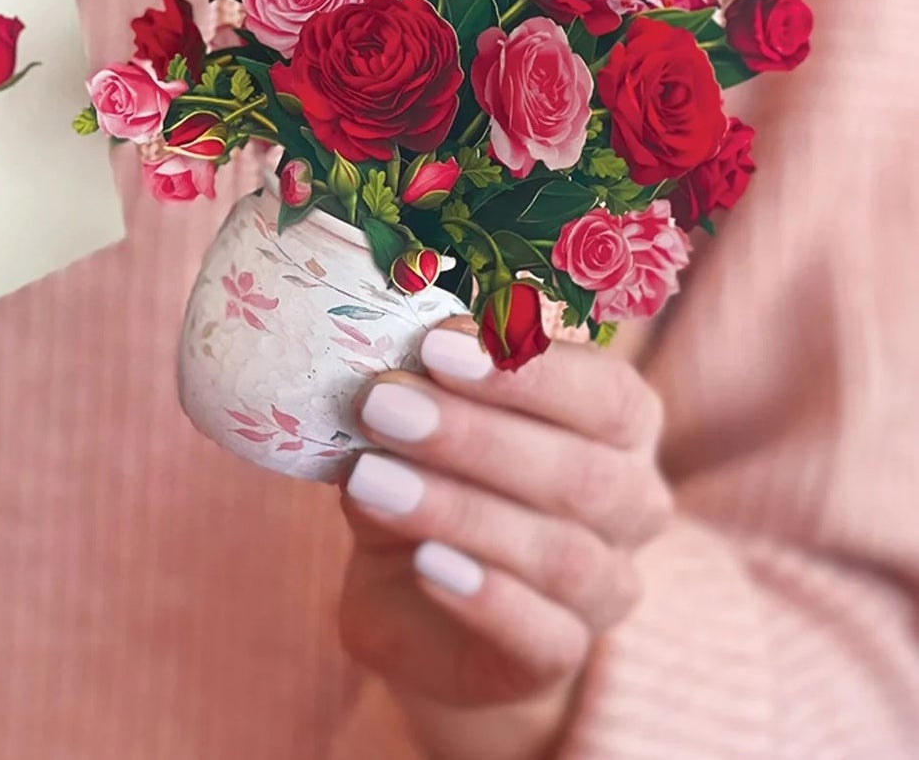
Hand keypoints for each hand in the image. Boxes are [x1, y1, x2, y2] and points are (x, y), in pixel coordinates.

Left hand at [337, 318, 672, 759]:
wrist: (419, 596)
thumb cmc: (433, 472)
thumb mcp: (420, 418)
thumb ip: (417, 389)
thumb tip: (382, 364)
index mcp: (618, 424)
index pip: (607, 394)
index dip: (528, 370)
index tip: (436, 346)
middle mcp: (632, 504)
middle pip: (580, 473)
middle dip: (474, 435)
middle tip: (383, 404)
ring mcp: (604, 589)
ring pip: (559, 554)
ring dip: (459, 509)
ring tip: (372, 481)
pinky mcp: (558, 657)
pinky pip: (542, 634)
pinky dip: (483, 596)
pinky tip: (425, 563)